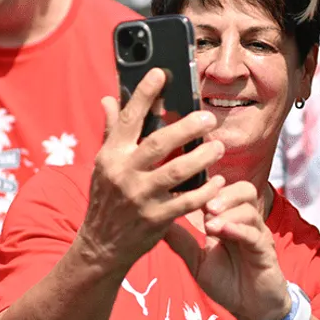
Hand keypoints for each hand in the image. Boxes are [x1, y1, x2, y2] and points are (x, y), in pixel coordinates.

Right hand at [76, 68, 223, 273]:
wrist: (101, 246)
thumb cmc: (107, 199)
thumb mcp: (104, 165)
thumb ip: (111, 131)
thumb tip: (108, 99)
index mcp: (111, 155)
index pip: (129, 118)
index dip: (145, 93)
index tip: (162, 73)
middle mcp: (124, 173)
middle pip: (160, 142)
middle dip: (188, 126)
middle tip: (208, 117)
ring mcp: (140, 197)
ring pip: (178, 170)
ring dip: (203, 156)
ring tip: (218, 146)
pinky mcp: (156, 218)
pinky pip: (187, 201)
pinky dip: (206, 191)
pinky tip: (218, 182)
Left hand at [163, 180, 291, 319]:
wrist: (252, 309)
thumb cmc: (227, 284)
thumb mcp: (198, 262)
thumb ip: (182, 242)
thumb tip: (158, 223)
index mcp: (229, 221)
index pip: (223, 192)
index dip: (207, 188)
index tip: (187, 192)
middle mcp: (245, 223)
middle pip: (243, 190)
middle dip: (222, 194)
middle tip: (204, 205)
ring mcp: (257, 235)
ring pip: (249, 209)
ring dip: (228, 212)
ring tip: (210, 223)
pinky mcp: (265, 250)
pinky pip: (254, 234)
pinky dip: (238, 229)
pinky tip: (223, 231)